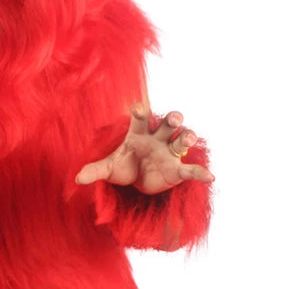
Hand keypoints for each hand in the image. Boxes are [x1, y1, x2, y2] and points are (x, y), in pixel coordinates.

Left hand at [75, 103, 213, 195]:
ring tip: (188, 138)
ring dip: (186, 137)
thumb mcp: (109, 168)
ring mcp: (169, 153)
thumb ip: (95, 170)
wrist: (137, 182)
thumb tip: (77, 179)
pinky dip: (200, 173)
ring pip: (181, 141)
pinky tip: (210, 177)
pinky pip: (190, 170)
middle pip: (167, 124)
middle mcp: (157, 138)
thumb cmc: (124, 167)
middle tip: (174, 118)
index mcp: (139, 133)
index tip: (138, 106)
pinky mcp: (177, 169)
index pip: (140, 118)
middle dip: (171, 119)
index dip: (140, 111)